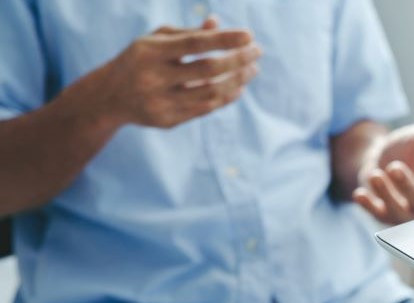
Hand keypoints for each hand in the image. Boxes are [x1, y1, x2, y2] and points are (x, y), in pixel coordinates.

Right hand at [89, 17, 260, 128]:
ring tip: (252, 69)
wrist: (109, 97)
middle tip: (258, 51)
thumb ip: (188, 33)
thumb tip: (219, 24)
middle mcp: (153, 77)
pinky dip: (227, 97)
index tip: (249, 36)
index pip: (194, 43)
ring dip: (238, 80)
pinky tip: (239, 86)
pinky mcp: (167, 121)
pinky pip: (206, 109)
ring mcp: (159, 102)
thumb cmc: (141, 59)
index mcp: (150, 51)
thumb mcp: (156, 40)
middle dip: (238, 60)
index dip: (224, 39)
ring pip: (211, 92)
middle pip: (208, 69)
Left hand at [353, 123, 413, 223]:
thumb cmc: (406, 149)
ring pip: (399, 212)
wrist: (379, 157)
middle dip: (408, 186)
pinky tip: (359, 194)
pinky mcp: (384, 215)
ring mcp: (405, 212)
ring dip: (387, 195)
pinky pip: (378, 215)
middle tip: (394, 167)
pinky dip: (368, 206)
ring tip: (375, 175)